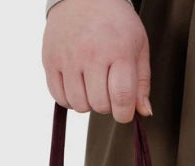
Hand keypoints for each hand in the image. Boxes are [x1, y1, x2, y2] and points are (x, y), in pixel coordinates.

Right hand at [41, 0, 151, 123]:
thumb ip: (142, 83)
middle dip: (107, 106)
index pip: (122, 98)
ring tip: (92, 87)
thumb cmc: (116, 23)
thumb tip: (144, 112)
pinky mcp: (50, 58)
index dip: (125, 114)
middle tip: (107, 90)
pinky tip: (77, 87)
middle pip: (100, 105)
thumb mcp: (138, 47)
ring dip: (88, 103)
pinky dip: (69, 99)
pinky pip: (58, 95)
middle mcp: (91, 54)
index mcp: (119, 52)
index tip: (125, 111)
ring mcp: (68, 56)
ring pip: (78, 104)